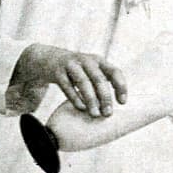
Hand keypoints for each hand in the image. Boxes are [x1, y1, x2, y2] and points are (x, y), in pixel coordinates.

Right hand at [12, 44, 126, 117]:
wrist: (49, 58)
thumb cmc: (77, 70)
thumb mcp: (92, 71)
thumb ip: (103, 83)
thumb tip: (113, 106)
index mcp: (99, 61)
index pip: (115, 72)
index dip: (120, 86)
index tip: (122, 102)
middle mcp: (86, 61)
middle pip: (99, 79)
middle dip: (105, 97)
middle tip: (108, 114)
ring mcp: (71, 65)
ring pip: (83, 82)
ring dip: (91, 99)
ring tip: (95, 114)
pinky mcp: (57, 72)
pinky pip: (67, 86)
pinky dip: (75, 97)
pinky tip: (81, 108)